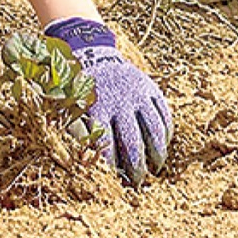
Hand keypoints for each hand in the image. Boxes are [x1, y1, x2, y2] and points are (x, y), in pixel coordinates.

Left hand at [45, 18, 172, 186]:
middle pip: (134, 143)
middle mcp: (121, 102)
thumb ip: (75, 132)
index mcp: (99, 109)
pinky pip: (164, 114)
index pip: (108, 146)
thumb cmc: (79, 89)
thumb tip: (78, 162)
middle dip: (136, 167)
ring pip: (155, 130)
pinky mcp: (151, 89)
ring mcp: (139, 95)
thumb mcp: (71, 107)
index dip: (112, 167)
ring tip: (156, 168)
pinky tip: (164, 145)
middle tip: (138, 182)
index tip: (114, 182)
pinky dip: (167, 132)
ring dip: (157, 153)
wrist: (95, 54)